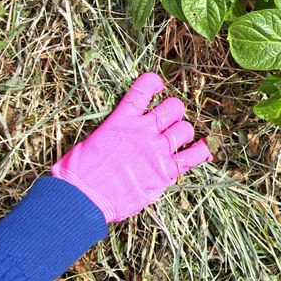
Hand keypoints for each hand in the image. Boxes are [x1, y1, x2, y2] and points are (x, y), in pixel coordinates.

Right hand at [51, 73, 211, 222]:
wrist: (81, 198)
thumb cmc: (77, 172)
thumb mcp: (90, 141)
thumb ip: (111, 134)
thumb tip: (116, 137)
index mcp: (122, 120)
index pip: (143, 89)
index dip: (154, 82)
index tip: (158, 85)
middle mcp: (143, 131)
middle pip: (174, 107)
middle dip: (174, 112)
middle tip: (167, 123)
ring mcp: (156, 150)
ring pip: (185, 129)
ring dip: (183, 133)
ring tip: (177, 140)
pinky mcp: (164, 172)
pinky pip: (192, 157)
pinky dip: (201, 152)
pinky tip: (203, 150)